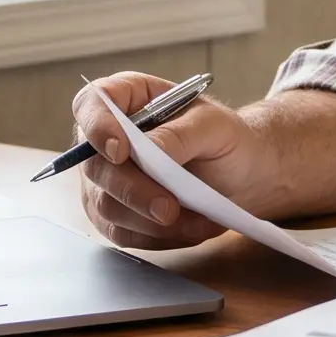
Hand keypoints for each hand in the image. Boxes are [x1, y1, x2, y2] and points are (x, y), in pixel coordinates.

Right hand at [70, 73, 283, 249]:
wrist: (244, 177)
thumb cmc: (227, 141)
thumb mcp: (215, 127)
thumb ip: (180, 134)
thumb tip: (148, 150)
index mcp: (128, 99)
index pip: (91, 104)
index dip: (97, 127)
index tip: (120, 150)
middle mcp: (108, 139)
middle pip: (94, 165)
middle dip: (132, 190)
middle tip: (168, 208)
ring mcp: (108, 180)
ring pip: (106, 206)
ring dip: (150, 220)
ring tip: (196, 219)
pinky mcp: (116, 216)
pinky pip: (122, 234)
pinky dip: (157, 237)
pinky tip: (188, 228)